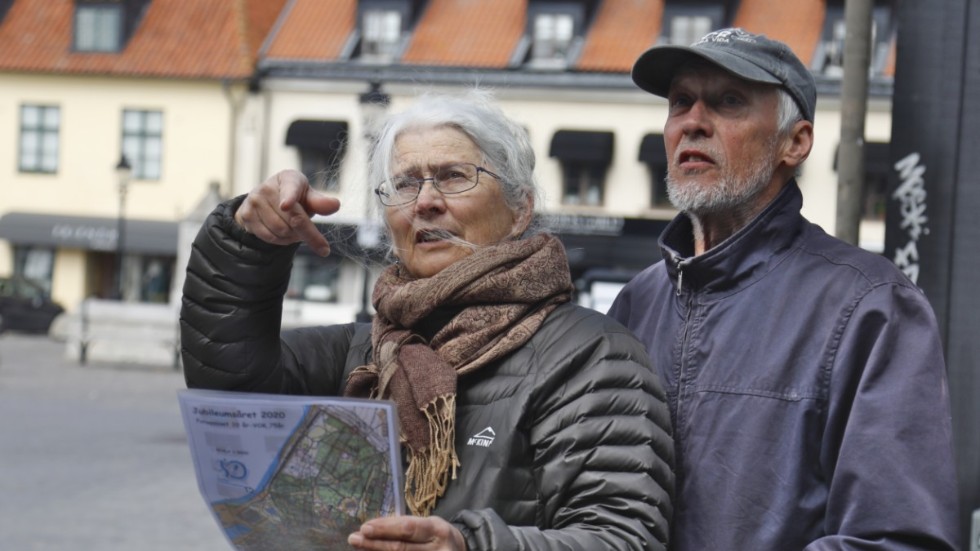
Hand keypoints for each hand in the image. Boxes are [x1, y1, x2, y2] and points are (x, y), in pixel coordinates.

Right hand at [234, 169, 340, 255]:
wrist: (266, 201)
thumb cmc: (294, 198)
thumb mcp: (308, 198)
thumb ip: (320, 203)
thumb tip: (335, 205)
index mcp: (289, 178)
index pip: (291, 189)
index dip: (289, 198)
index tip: (286, 206)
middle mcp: (268, 186)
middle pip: (293, 219)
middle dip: (307, 233)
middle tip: (316, 240)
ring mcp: (255, 200)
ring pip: (281, 231)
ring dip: (292, 238)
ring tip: (294, 229)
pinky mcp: (246, 215)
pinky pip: (269, 237)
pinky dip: (280, 241)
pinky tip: (282, 233)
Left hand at [348, 515, 466, 550]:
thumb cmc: (438, 536)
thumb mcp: (428, 524)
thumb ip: (405, 526)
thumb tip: (374, 527)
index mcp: (437, 530)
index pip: (408, 529)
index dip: (385, 529)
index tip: (365, 527)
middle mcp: (437, 549)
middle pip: (401, 548)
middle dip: (374, 544)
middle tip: (354, 539)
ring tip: (359, 547)